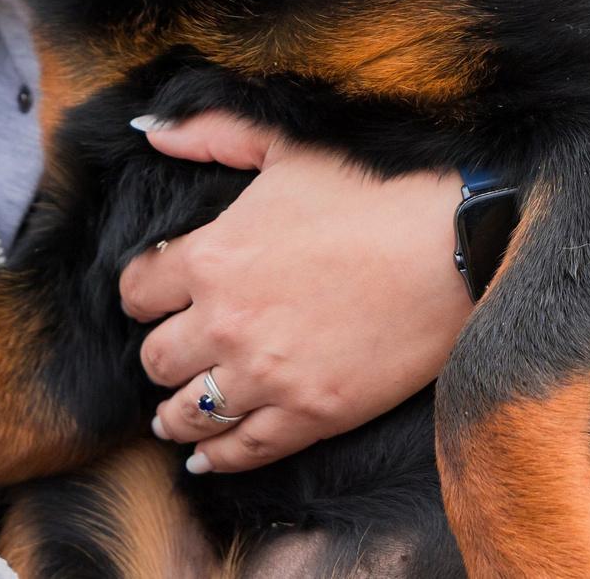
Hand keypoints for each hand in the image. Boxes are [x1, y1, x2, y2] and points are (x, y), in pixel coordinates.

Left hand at [117, 112, 470, 473]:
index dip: (142, 293)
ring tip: (173, 418)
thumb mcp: (284, 146)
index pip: (137, 290)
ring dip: (175, 415)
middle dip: (160, 353)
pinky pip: (243, 450)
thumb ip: (209, 135)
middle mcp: (225, 322)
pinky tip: (205, 456)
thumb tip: (149, 132)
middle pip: (155, 358)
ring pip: (189, 414)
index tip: (155, 298)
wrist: (452, 244)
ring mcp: (266, 374)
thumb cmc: (372, 188)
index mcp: (211, 256)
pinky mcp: (310, 413)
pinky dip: (218, 457)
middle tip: (172, 353)